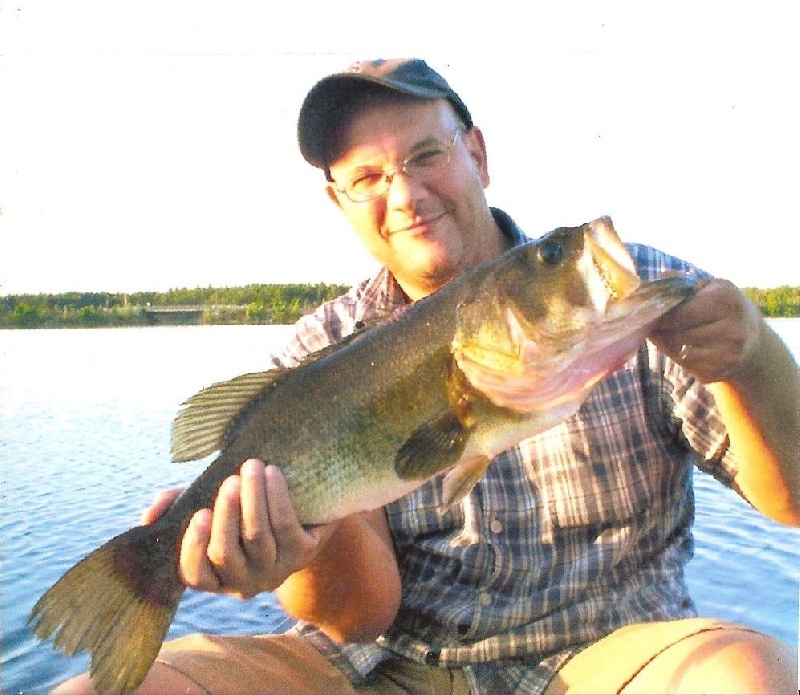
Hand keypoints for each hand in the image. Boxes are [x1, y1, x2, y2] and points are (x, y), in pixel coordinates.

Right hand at [142, 460, 332, 598]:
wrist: (304, 509)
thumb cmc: (243, 508)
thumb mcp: (208, 505)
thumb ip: (176, 507)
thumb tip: (150, 512)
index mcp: (216, 576)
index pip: (195, 575)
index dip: (193, 547)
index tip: (198, 513)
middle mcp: (243, 582)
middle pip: (226, 553)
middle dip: (226, 514)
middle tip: (230, 480)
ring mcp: (274, 571)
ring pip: (257, 536)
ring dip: (253, 498)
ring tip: (252, 466)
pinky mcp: (302, 554)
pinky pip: (285, 525)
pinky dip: (277, 496)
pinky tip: (272, 473)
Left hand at [650, 278, 762, 382]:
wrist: (753, 339)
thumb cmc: (722, 307)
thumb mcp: (708, 287)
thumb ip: (680, 283)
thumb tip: (654, 280)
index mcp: (725, 300)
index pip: (678, 313)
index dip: (658, 316)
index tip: (647, 315)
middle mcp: (732, 328)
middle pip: (676, 335)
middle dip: (659, 332)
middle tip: (650, 327)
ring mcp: (729, 352)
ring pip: (679, 353)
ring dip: (666, 345)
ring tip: (665, 335)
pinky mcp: (723, 370)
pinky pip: (688, 366)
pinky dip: (679, 357)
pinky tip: (683, 348)